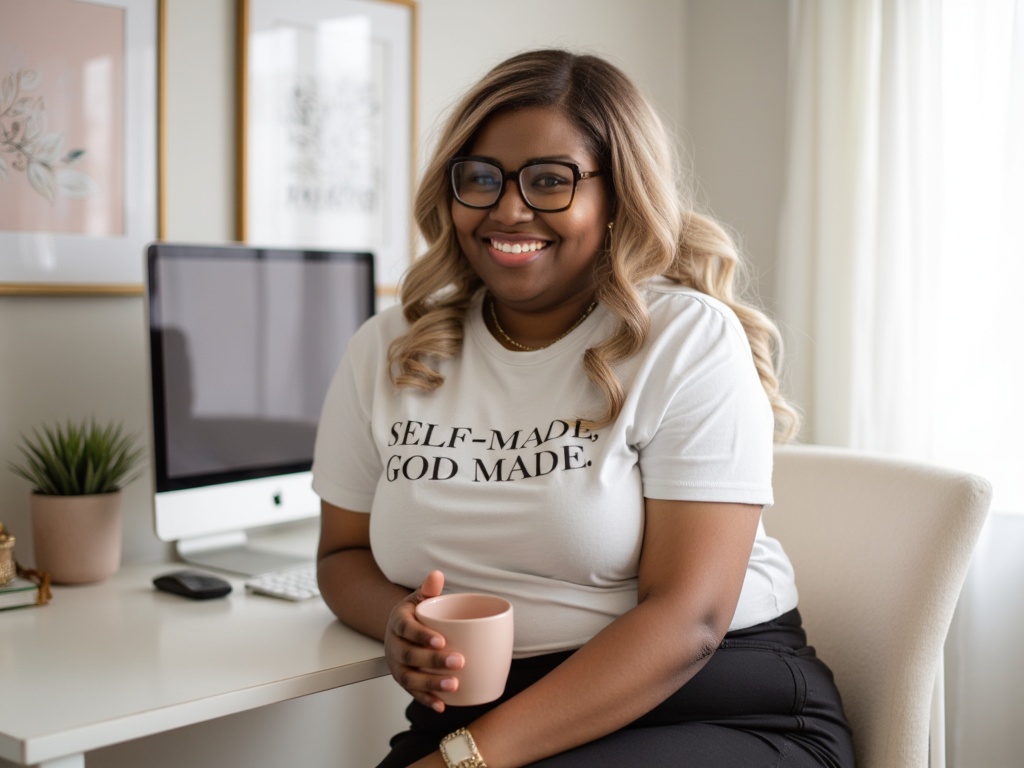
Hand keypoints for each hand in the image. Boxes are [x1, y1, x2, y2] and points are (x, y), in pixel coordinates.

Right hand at [385, 569, 463, 711]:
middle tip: (459, 662)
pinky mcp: (403, 681)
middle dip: (433, 661)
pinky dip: (426, 700)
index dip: (421, 636)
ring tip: (454, 685)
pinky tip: (442, 705)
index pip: (406, 629)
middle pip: (409, 656)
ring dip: (431, 684)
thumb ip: (429, 589)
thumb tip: (436, 575)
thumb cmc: (416, 614)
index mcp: (398, 622)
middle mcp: (393, 645)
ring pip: (409, 678)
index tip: (442, 640)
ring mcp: (397, 665)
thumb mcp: (420, 598)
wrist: (401, 631)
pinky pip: (412, 693)